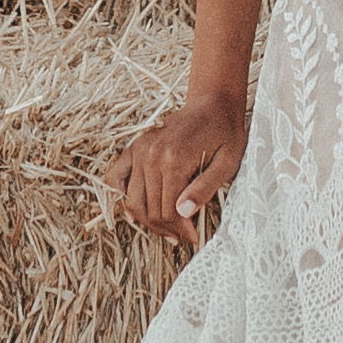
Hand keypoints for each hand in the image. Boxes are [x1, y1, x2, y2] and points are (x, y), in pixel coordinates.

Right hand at [111, 88, 244, 247]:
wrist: (212, 104)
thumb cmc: (226, 133)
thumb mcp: (227, 162)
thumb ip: (204, 188)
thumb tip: (183, 213)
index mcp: (174, 160)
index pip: (168, 210)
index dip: (181, 230)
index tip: (194, 239)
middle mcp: (151, 155)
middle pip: (150, 209)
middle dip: (166, 229)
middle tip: (183, 237)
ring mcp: (140, 150)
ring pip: (133, 200)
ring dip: (146, 221)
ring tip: (166, 231)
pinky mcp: (135, 146)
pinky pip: (116, 176)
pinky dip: (120, 197)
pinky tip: (133, 213)